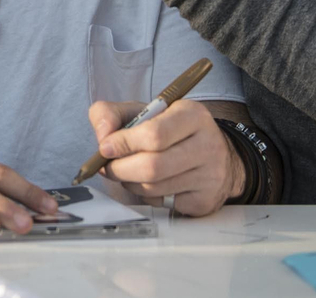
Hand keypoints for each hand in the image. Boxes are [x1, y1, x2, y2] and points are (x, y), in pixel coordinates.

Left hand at [88, 99, 243, 216]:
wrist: (212, 152)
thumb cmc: (169, 130)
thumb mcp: (142, 111)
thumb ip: (111, 114)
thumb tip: (103, 138)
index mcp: (192, 115)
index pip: (153, 134)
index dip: (123, 144)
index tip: (105, 147)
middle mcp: (207, 145)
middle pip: (152, 166)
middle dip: (120, 169)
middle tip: (108, 167)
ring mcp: (210, 175)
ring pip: (154, 188)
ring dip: (130, 183)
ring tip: (127, 172)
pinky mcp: (205, 200)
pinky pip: (163, 203)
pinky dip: (146, 196)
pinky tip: (148, 183)